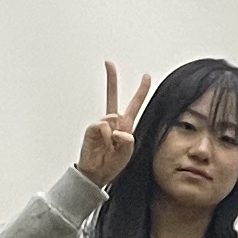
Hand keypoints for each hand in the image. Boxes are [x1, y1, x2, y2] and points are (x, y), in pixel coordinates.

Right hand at [78, 62, 150, 184]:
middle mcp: (112, 122)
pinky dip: (104, 137)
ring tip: (109, 148)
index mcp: (125, 125)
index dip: (141, 91)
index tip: (146, 76)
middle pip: (112, 97)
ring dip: (113, 135)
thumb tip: (116, 130)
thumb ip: (127, 140)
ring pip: (111, 118)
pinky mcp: (91, 130)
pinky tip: (101, 146)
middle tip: (109, 63)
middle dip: (111, 79)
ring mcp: (101, 125)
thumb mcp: (127, 153)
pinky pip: (101, 127)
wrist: (97, 174)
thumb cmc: (112, 163)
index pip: (134, 104)